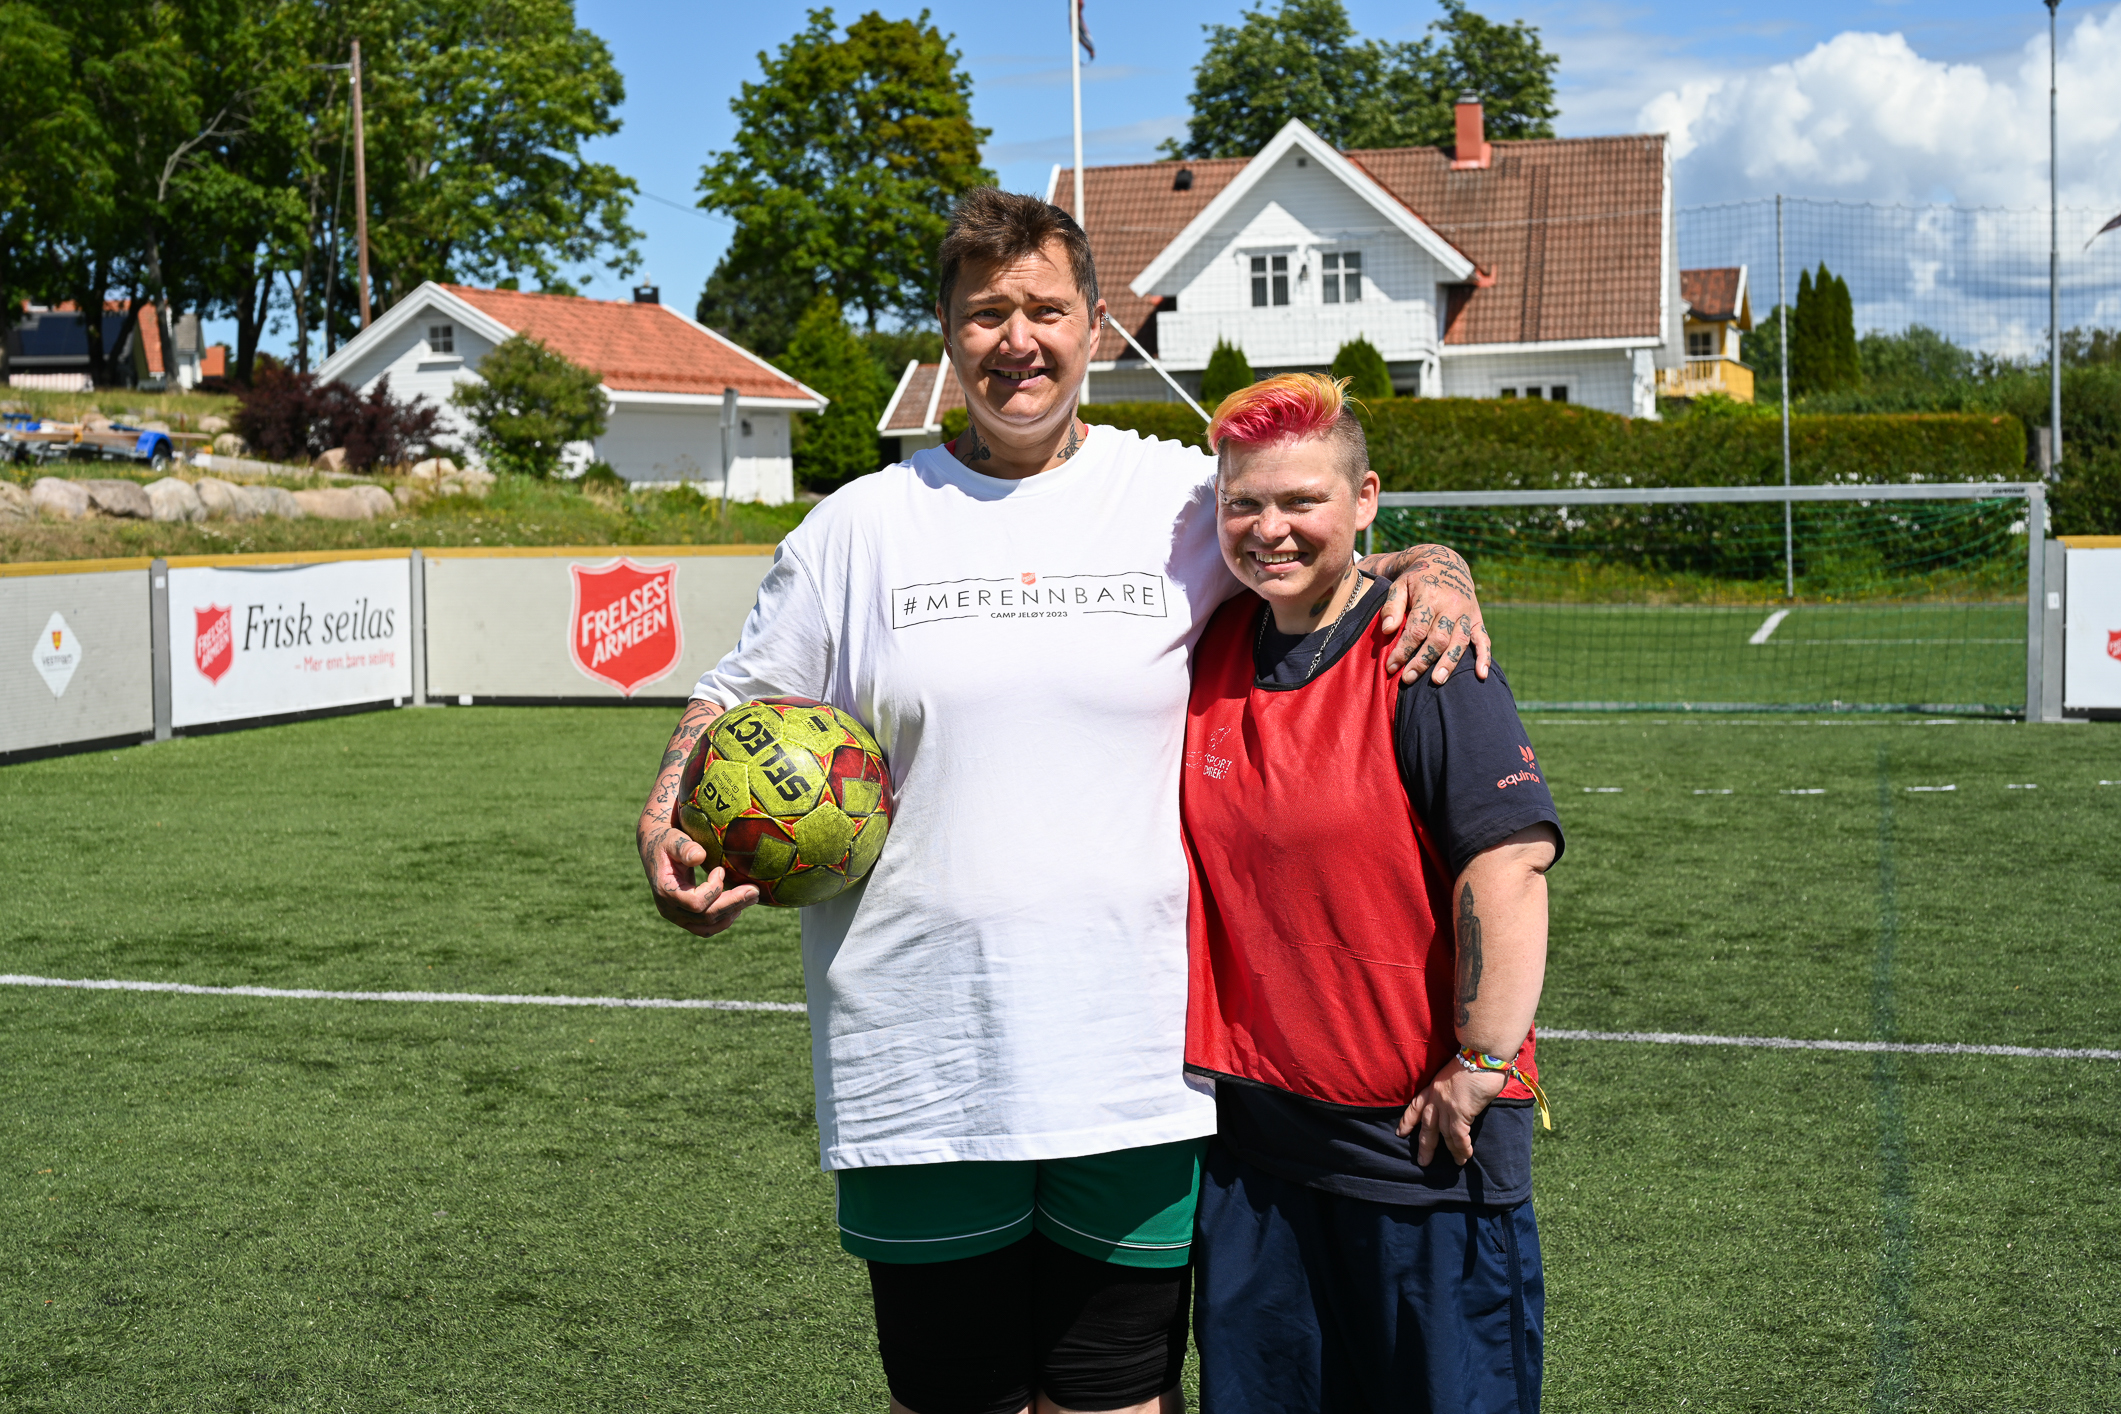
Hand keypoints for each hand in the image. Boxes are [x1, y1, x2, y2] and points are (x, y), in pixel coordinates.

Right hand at [639, 819, 758, 936]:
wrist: (655, 849)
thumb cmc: (666, 841)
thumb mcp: (673, 839)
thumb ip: (685, 847)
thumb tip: (699, 856)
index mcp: (665, 890)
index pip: (695, 902)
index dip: (713, 889)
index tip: (721, 869)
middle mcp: (669, 908)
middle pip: (705, 916)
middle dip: (733, 903)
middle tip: (755, 891)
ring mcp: (676, 916)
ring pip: (707, 926)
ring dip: (731, 913)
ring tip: (751, 898)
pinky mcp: (684, 917)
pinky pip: (705, 928)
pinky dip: (723, 920)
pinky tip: (738, 906)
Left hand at [1361, 543, 1491, 685]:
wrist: (1444, 562)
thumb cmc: (1416, 578)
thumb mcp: (1399, 585)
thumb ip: (1392, 606)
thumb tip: (1387, 630)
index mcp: (1430, 596)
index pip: (1417, 629)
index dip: (1403, 650)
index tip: (1391, 666)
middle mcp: (1452, 606)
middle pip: (1438, 639)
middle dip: (1422, 661)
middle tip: (1407, 678)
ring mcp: (1467, 613)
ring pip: (1459, 642)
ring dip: (1448, 664)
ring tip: (1437, 682)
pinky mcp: (1477, 619)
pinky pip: (1484, 639)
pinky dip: (1484, 657)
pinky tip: (1481, 675)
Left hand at [1399, 1062, 1507, 1167]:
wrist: (1482, 1054)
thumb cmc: (1476, 1059)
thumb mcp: (1456, 1072)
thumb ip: (1455, 1087)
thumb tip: (1464, 1097)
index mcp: (1433, 1087)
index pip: (1416, 1106)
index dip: (1408, 1121)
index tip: (1401, 1132)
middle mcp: (1436, 1098)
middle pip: (1427, 1127)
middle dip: (1425, 1146)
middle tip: (1423, 1162)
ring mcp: (1447, 1106)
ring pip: (1445, 1135)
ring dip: (1452, 1150)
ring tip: (1457, 1162)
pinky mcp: (1460, 1112)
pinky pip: (1459, 1137)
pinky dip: (1462, 1149)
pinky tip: (1465, 1157)